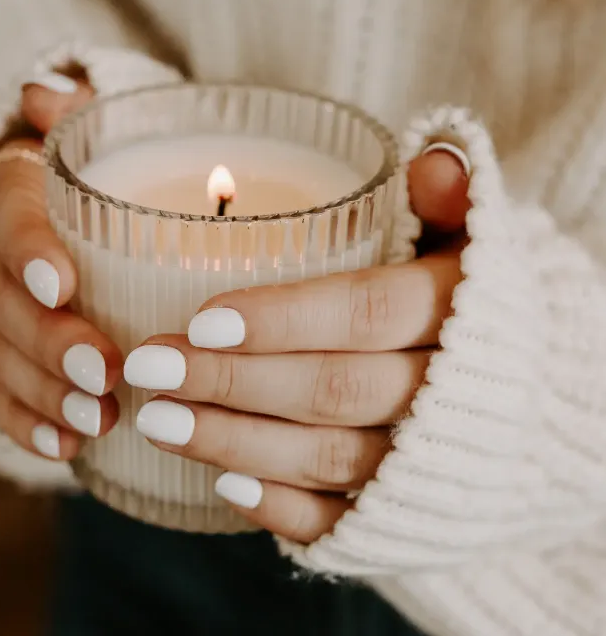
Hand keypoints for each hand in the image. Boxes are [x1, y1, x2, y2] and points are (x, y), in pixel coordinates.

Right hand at [0, 73, 122, 459]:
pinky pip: (4, 396)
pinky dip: (31, 424)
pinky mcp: (10, 359)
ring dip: (47, 390)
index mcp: (20, 193)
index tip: (63, 282)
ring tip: (100, 417)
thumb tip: (45, 94)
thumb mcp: (113, 142)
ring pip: (3, 353)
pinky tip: (67, 445)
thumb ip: (87, 119)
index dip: (27, 245)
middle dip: (51, 338)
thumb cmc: (117, 182)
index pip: (6, 208)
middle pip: (4, 295)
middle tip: (106, 370)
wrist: (97, 230)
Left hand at [124, 146, 469, 541]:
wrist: (534, 402)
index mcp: (459, 313)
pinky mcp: (410, 512)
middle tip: (149, 367)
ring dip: (237, 442)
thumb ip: (451, 201)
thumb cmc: (479, 306)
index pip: (365, 313)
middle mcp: (447, 394)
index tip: (200, 320)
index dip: (282, 319)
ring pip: (329, 458)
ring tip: (158, 421)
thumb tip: (432, 161)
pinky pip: (347, 522)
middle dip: (232, 381)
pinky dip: (285, 509)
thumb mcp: (475, 244)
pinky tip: (224, 485)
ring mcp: (429, 464)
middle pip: (331, 387)